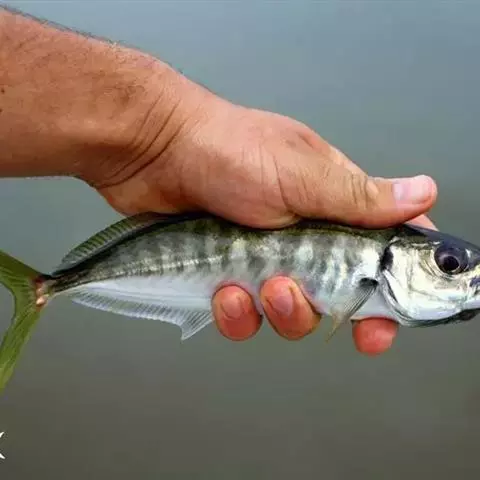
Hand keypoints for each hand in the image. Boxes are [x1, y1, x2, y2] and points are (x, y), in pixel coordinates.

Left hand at [93, 81, 436, 353]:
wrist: (154, 151)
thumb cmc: (227, 150)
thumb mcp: (300, 174)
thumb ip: (358, 197)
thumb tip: (423, 193)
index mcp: (331, 206)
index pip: (378, 253)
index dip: (386, 292)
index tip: (381, 323)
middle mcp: (302, 236)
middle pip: (332, 297)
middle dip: (317, 308)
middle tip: (290, 290)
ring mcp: (262, 257)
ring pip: (287, 313)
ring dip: (275, 312)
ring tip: (252, 287)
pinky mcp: (226, 273)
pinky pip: (243, 316)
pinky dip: (235, 314)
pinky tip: (222, 292)